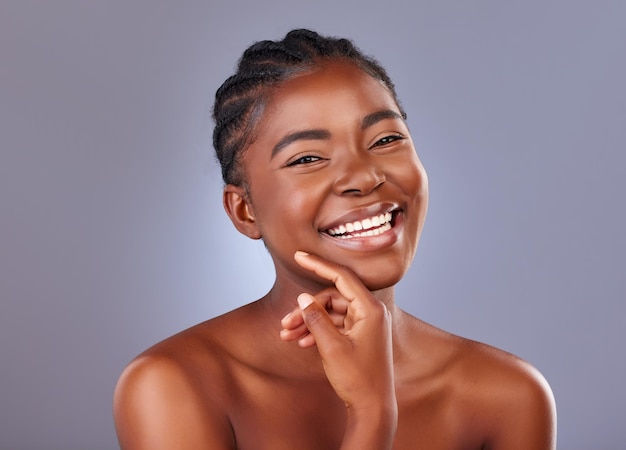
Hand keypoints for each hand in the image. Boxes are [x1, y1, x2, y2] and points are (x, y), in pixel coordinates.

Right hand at [280, 251, 396, 412]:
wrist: (373, 409)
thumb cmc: (358, 378)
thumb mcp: (331, 347)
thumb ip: (316, 318)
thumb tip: (304, 297)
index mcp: (371, 309)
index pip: (341, 276)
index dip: (318, 264)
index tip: (299, 255)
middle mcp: (371, 313)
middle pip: (332, 298)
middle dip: (306, 309)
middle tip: (284, 323)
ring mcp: (366, 325)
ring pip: (331, 313)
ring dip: (309, 322)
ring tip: (287, 335)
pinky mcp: (360, 336)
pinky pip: (336, 325)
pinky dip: (318, 331)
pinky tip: (301, 342)